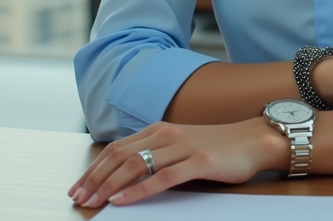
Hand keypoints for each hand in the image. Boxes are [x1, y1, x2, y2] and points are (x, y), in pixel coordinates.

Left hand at [68, 117, 283, 208]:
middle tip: (79, 198)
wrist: (254, 140)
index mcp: (159, 130)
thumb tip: (125, 176)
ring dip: (110, 185)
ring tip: (95, 201)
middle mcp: (167, 135)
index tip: (78, 187)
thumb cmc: (218, 147)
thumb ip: (157, 155)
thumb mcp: (181, 146)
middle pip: (120, 156)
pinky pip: (162, 177)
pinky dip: (138, 190)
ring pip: (136, 165)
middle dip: (95, 179)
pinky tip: (123, 200)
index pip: (117, 149)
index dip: (94, 169)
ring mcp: (182, 147)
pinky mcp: (198, 161)